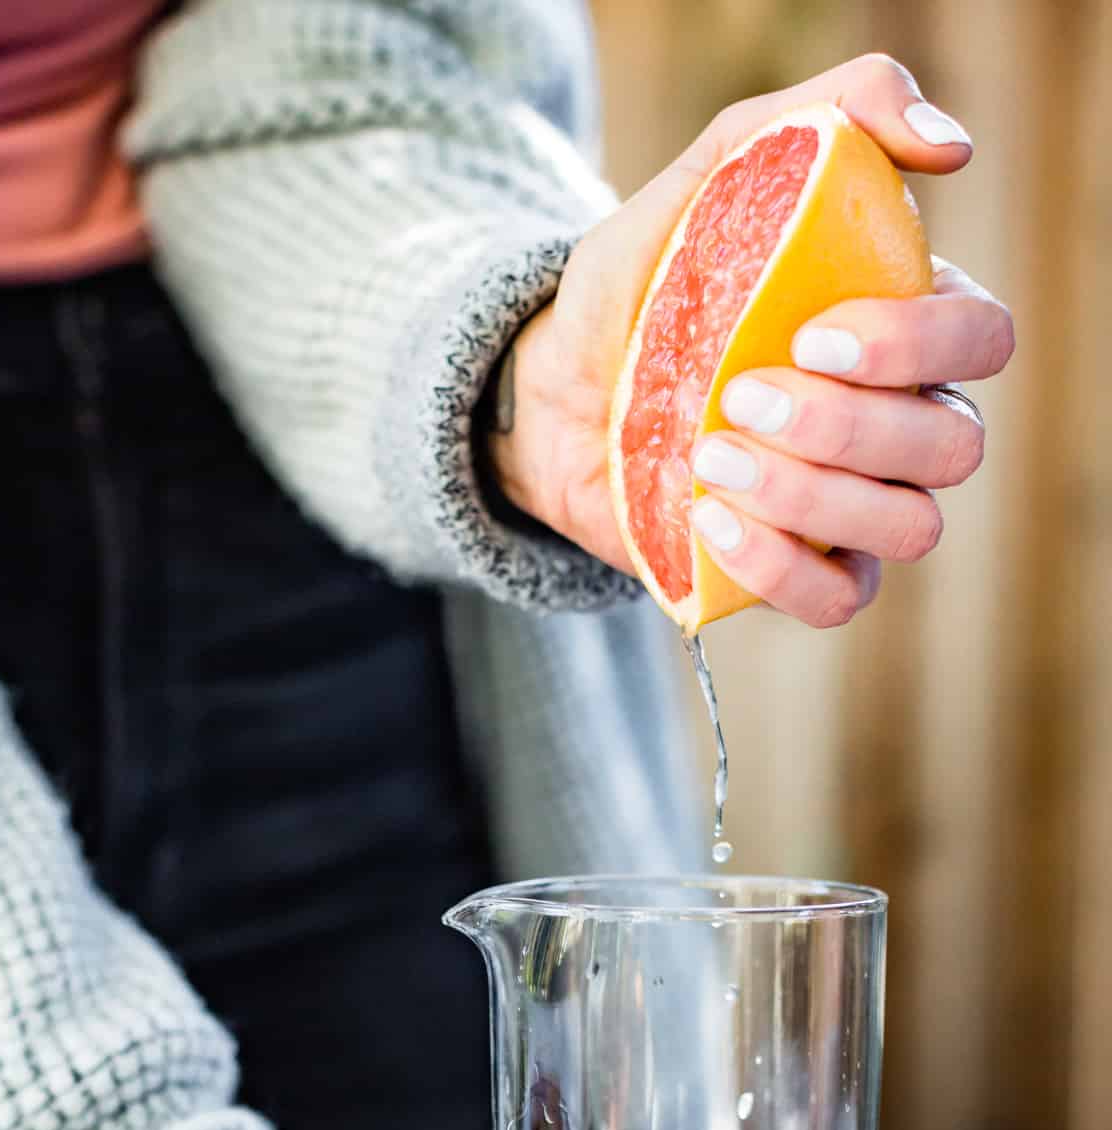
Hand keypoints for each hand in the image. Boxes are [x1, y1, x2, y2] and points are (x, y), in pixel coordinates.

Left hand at [490, 53, 1013, 627]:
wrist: (557, 385)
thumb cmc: (648, 282)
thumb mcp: (714, 173)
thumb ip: (822, 120)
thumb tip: (948, 144)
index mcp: (902, 324)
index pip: (982, 340)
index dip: (916, 346)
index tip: (812, 332)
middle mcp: (900, 421)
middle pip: (951, 445)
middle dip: (845, 425)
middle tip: (740, 395)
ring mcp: (856, 505)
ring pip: (907, 526)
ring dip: (810, 493)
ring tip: (710, 454)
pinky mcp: (801, 570)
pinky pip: (841, 599)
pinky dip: (780, 566)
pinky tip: (711, 517)